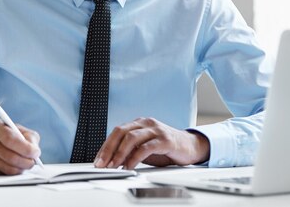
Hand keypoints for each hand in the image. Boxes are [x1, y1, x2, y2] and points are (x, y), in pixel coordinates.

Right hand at [0, 118, 40, 174]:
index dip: (26, 148)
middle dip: (27, 162)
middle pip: (11, 157)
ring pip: (8, 169)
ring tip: (24, 165)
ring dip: (20, 169)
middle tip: (33, 162)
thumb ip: (26, 136)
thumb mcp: (10, 128)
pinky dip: (10, 172)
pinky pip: (1, 174)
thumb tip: (35, 150)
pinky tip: (10, 166)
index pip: (11, 139)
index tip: (36, 153)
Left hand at [93, 117, 209, 169]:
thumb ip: (130, 150)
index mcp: (140, 123)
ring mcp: (156, 130)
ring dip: (120, 153)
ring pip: (132, 138)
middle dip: (109, 149)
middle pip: (121, 132)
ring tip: (113, 166)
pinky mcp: (165, 139)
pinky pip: (146, 147)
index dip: (106, 145)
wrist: (191, 147)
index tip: (98, 160)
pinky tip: (129, 166)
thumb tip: (111, 161)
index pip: (117, 131)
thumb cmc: (166, 148)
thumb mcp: (145, 148)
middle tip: (101, 164)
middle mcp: (147, 123)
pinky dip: (135, 158)